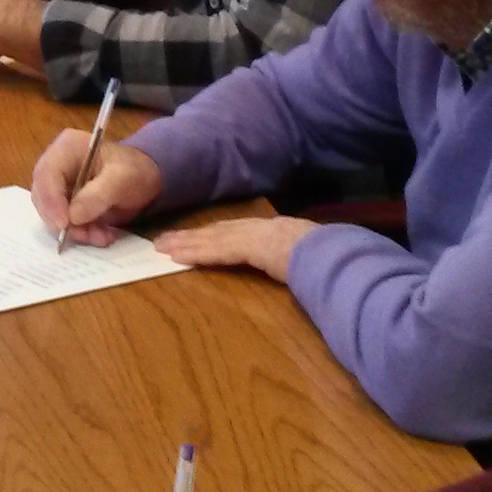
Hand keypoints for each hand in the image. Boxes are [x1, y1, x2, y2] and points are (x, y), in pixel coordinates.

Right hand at [30, 135, 162, 245]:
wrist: (146, 179)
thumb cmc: (135, 170)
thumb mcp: (123, 178)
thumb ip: (99, 195)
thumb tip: (73, 216)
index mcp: (67, 148)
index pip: (46, 173)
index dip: (51, 200)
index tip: (65, 223)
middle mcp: (57, 165)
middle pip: (43, 196)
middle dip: (63, 221)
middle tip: (86, 235)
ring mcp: (59, 185)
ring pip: (52, 214)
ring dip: (75, 231)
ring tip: (101, 236)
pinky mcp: (65, 203)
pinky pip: (64, 223)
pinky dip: (82, 233)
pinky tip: (102, 235)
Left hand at [153, 215, 318, 284]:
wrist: (330, 251)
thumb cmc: (322, 255)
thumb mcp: (302, 254)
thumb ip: (289, 256)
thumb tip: (289, 262)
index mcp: (270, 230)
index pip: (233, 231)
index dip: (210, 234)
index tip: (191, 237)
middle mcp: (256, 228)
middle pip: (215, 231)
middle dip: (189, 235)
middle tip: (164, 240)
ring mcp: (251, 236)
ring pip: (210, 238)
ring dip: (184, 243)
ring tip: (161, 247)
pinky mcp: (246, 247)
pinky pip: (216, 251)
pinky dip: (195, 253)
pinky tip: (177, 257)